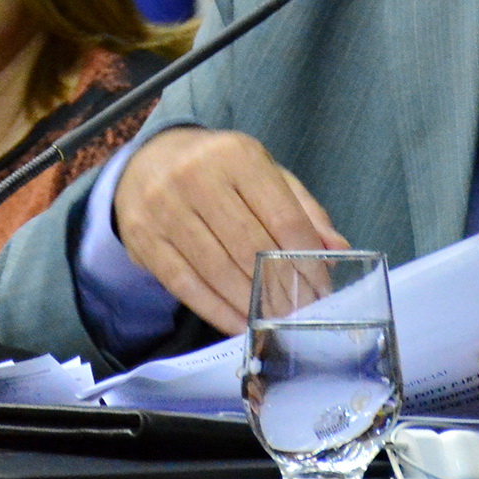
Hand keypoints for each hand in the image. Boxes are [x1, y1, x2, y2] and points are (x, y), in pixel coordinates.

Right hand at [111, 127, 347, 333]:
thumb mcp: (263, 174)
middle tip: (299, 314)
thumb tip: (336, 250)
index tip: (321, 288)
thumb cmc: (218, 172)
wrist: (147, 161)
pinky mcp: (142, 238)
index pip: (283, 217)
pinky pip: (185, 284)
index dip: (307, 259)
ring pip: (217, 269)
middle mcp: (195, 176)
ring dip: (251, 304)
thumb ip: (302, 210)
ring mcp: (163, 207)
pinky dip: (216, 311)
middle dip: (281, 288)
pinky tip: (238, 323)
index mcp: (236, 155)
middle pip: (250, 247)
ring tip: (273, 320)